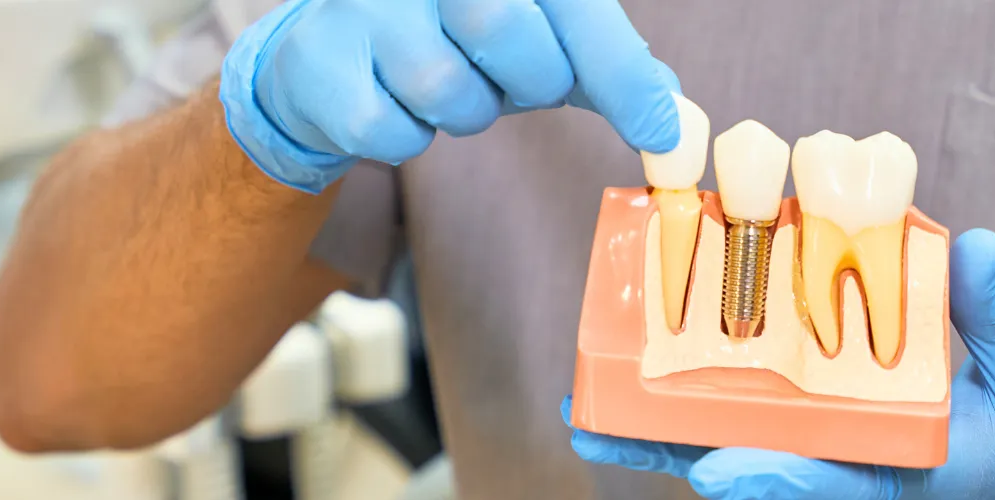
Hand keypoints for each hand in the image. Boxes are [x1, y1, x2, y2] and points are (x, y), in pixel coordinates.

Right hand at [219, 0, 681, 192]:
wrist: (326, 48)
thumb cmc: (450, 34)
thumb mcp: (533, 31)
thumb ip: (601, 63)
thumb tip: (672, 113)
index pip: (571, 3)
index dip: (620, 69)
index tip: (661, 130)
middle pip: (504, 29)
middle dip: (530, 78)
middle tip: (518, 81)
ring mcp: (362, 5)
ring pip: (446, 89)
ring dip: (465, 110)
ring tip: (446, 83)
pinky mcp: (322, 62)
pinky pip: (393, 132)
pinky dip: (408, 136)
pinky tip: (392, 102)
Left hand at [564, 229, 994, 498]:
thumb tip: (969, 247)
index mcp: (910, 472)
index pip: (832, 483)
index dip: (775, 479)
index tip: (716, 471)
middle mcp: (863, 469)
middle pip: (757, 468)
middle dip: (677, 450)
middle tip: (594, 426)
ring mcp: (844, 455)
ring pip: (745, 448)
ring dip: (671, 432)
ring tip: (592, 411)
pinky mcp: (838, 435)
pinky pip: (762, 426)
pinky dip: (707, 407)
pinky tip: (650, 382)